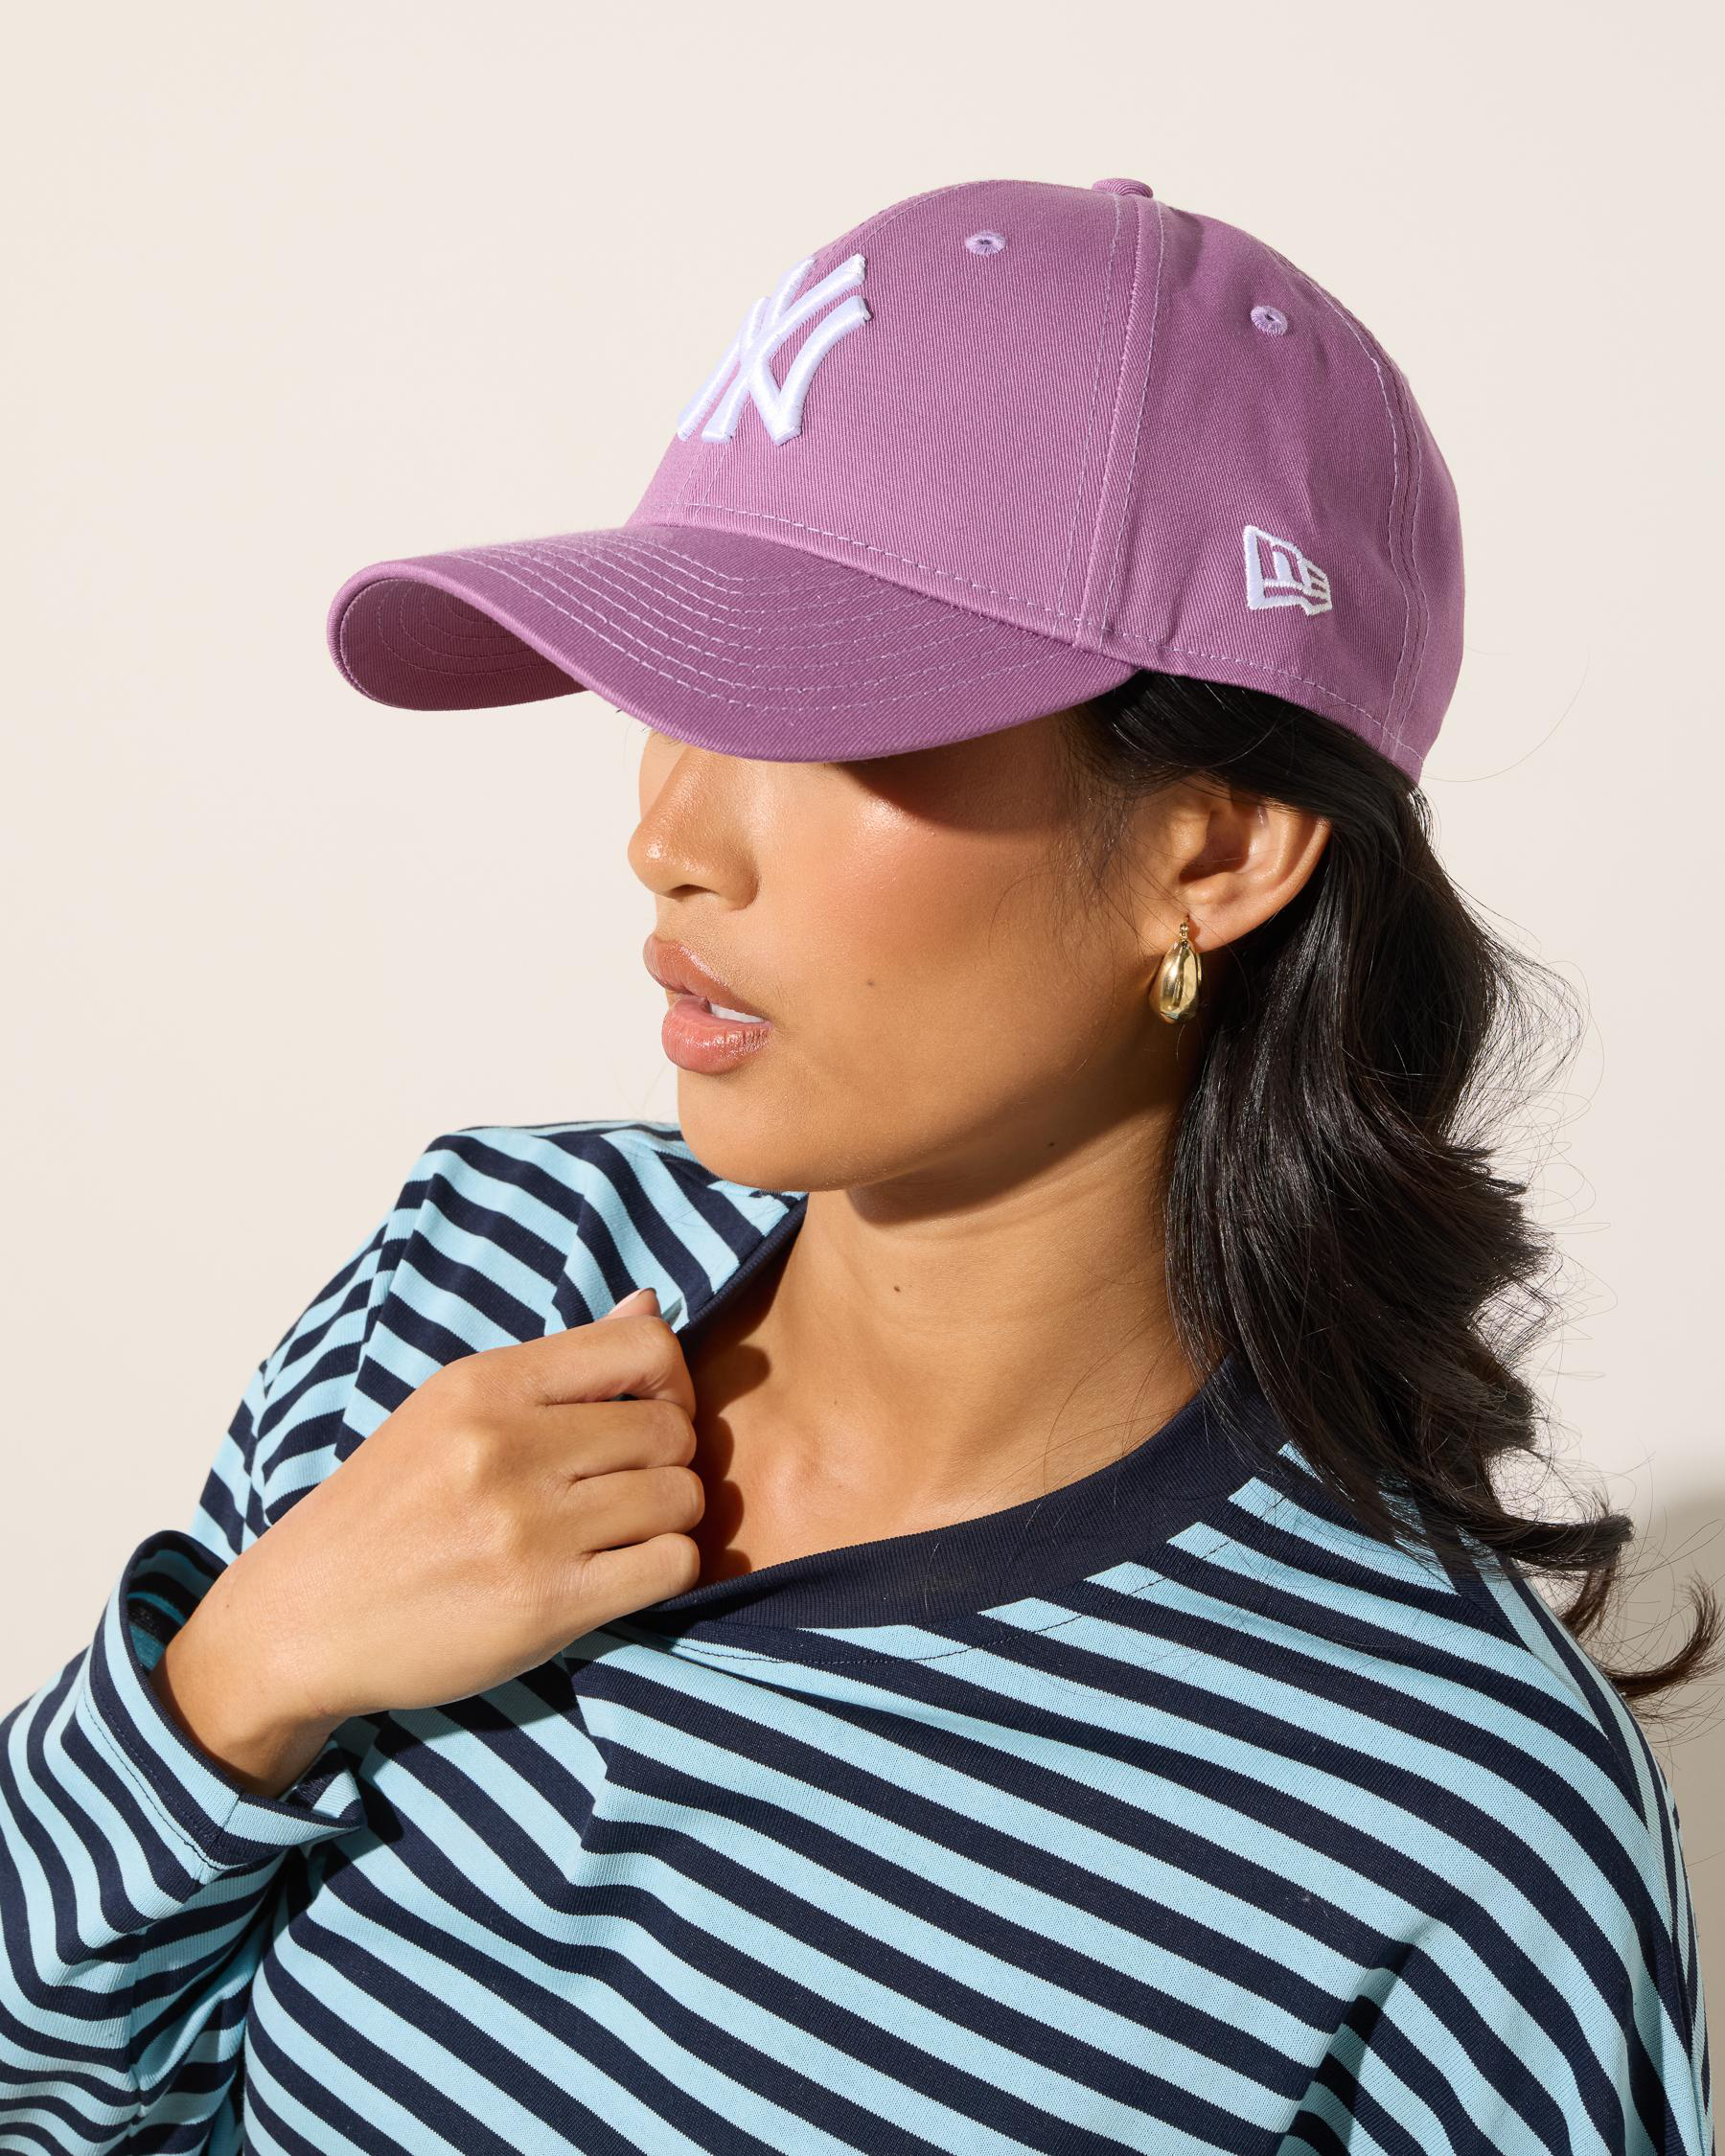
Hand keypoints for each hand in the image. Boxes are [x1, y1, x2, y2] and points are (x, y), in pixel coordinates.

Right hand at [154, 1287, 699, 1791]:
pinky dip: (664, 1571)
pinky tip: (621, 1574)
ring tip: (619, 1532)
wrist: (301, 1619)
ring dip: (667, 1518)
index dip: (670, 1379)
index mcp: (485, 1384)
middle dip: (668, 1458)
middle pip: (672, 1428)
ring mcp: (529, 1527)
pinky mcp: (546, 1604)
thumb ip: (556, 1366)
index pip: (643, 1344)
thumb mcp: (449, 1412)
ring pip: (680, 1497)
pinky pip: (672, 1566)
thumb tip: (649, 1304)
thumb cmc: (385, 1511)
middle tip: (627, 1486)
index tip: (647, 1412)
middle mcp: (507, 1446)